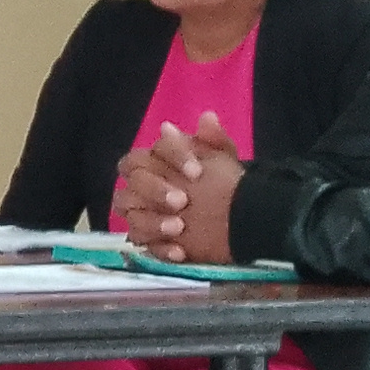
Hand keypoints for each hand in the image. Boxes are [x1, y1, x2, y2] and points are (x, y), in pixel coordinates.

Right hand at [128, 113, 247, 262]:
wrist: (237, 217)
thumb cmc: (222, 183)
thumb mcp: (223, 161)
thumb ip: (214, 140)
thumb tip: (206, 118)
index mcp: (154, 161)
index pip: (147, 152)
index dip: (171, 159)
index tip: (197, 172)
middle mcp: (141, 186)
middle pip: (132, 183)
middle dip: (155, 190)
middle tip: (182, 201)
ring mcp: (142, 214)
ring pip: (131, 215)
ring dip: (153, 221)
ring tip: (180, 228)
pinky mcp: (150, 241)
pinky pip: (145, 246)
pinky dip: (161, 248)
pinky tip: (180, 252)